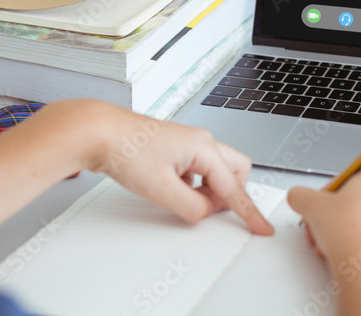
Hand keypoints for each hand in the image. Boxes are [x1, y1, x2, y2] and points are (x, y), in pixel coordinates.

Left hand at [84, 102, 273, 234]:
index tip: (262, 228)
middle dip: (229, 194)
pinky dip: (192, 184)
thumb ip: (192, 207)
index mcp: (204, 147)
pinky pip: (197, 170)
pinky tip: (171, 189)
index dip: (249, 212)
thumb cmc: (125, 149)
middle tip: (207, 209)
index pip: (234, 188)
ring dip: (207, 190)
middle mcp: (201, 141)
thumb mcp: (162, 189)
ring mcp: (187, 143)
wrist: (98, 132)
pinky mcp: (174, 148)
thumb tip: (205, 213)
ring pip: (215, 171)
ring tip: (180, 198)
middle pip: (235, 172)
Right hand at [288, 164, 360, 275]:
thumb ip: (301, 195)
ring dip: (346, 229)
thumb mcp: (312, 206)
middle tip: (323, 226)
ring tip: (331, 243)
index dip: (326, 195)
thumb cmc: (352, 235)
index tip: (319, 207)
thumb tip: (298, 197)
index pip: (346, 178)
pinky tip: (347, 252)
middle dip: (336, 215)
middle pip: (358, 199)